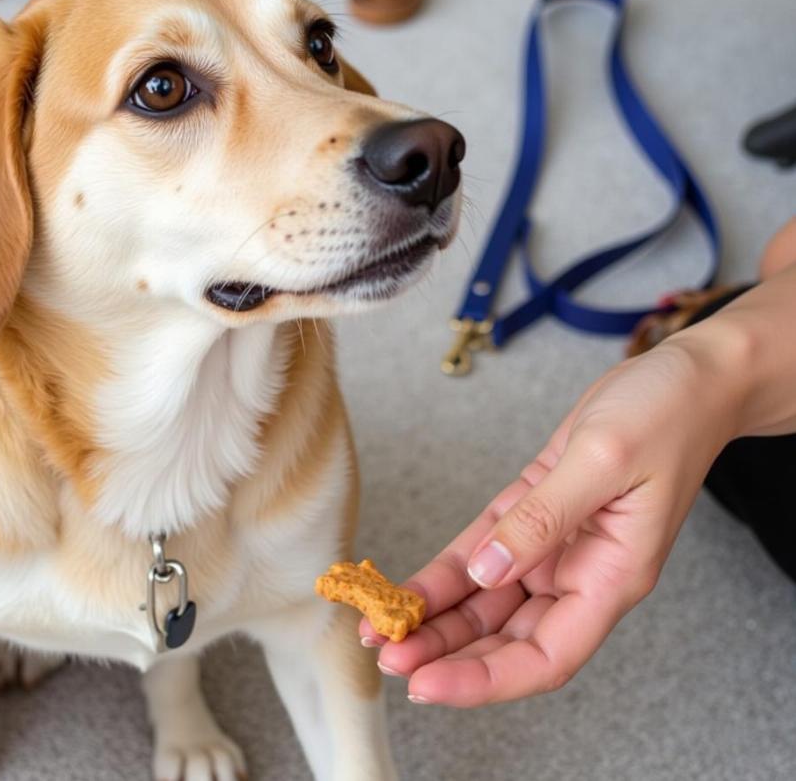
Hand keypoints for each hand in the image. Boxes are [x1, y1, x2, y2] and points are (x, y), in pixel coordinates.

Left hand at [360, 332, 744, 705]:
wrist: (683, 380)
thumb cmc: (664, 415)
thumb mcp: (602, 460)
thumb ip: (544, 519)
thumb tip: (488, 572)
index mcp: (611, 577)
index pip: (545, 655)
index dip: (484, 680)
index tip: (428, 684)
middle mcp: (580, 573)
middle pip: (505, 636)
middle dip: (444, 651)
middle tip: (385, 654)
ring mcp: (554, 545)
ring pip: (485, 599)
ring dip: (435, 617)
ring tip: (380, 626)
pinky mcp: (532, 512)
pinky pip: (481, 552)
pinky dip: (445, 573)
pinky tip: (407, 587)